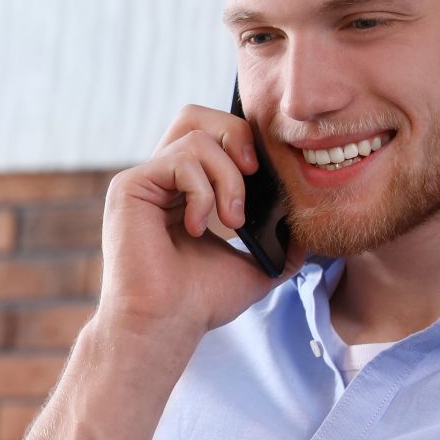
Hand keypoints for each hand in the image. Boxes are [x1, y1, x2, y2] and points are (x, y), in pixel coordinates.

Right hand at [98, 104, 299, 339]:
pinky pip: (180, 159)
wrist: (167, 324)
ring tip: (231, 220)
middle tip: (253, 174)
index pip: (213, 136)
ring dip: (227, 177)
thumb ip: (281, 243)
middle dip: (236, 135)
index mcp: (185, 191)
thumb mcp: (256, 266)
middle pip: (197, 116)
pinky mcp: (130, 186)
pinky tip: (198, 227)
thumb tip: (309, 226)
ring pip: (197, 136)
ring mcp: (144, 181)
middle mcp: (161, 180)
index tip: (265, 175)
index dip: (243, 141)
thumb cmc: (200, 302)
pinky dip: (203, 191)